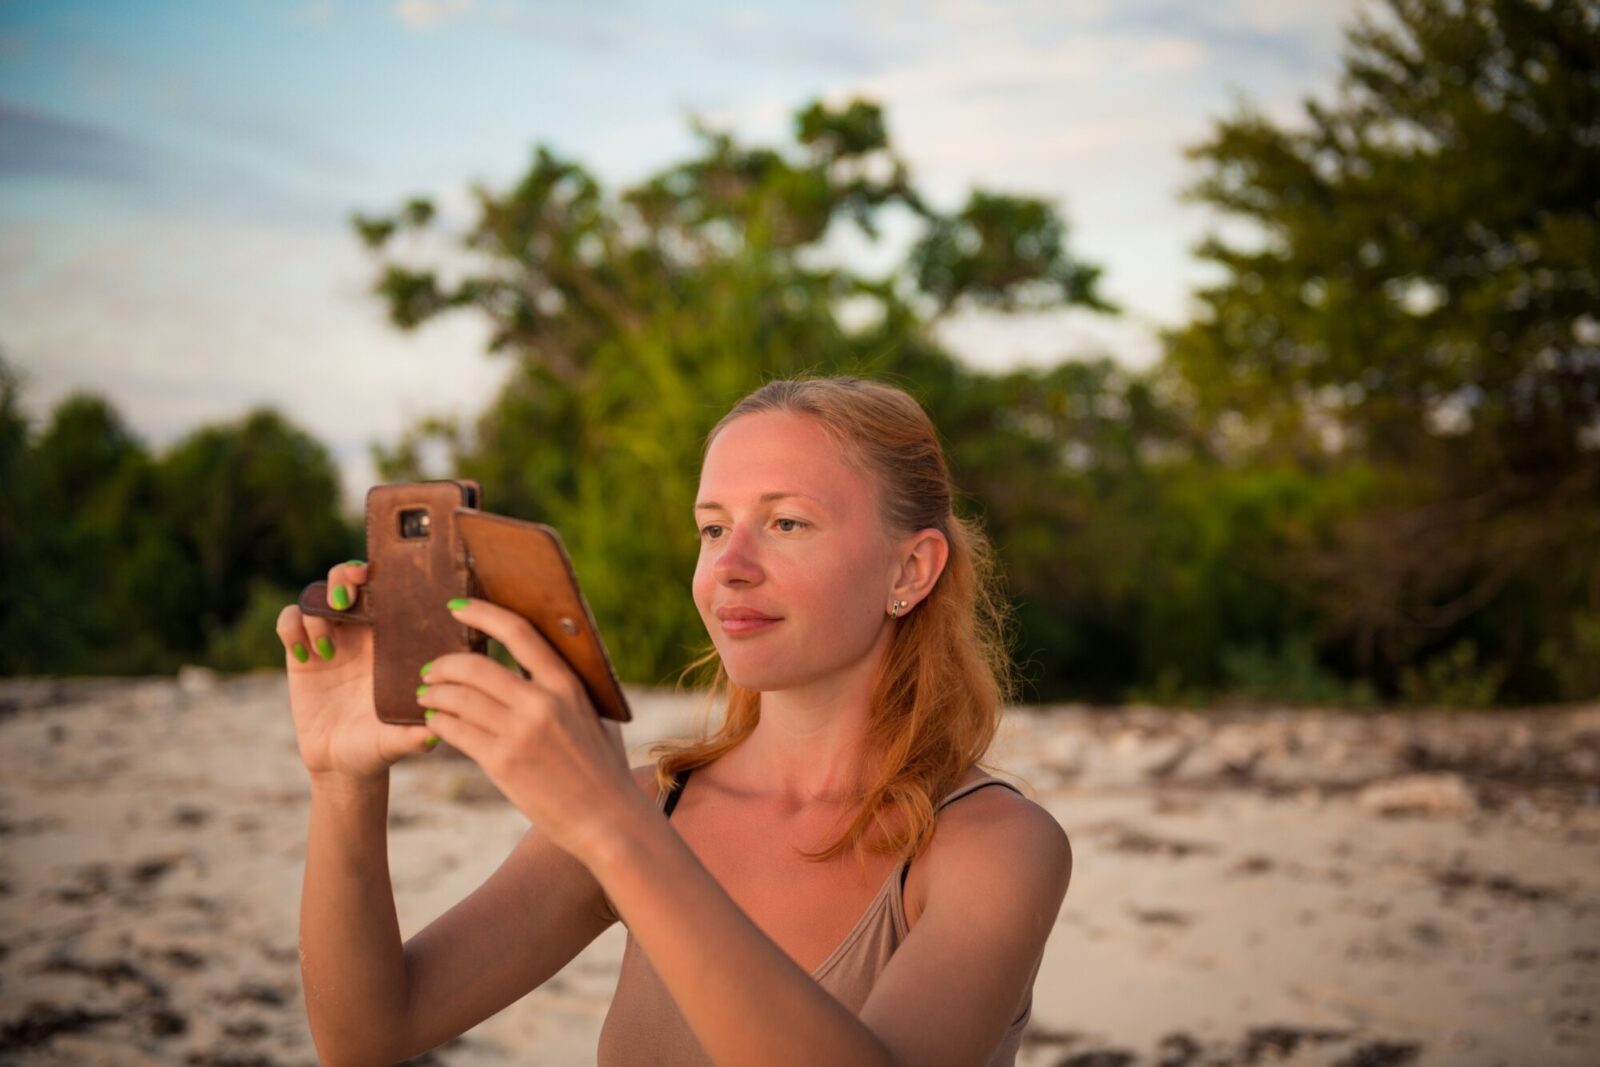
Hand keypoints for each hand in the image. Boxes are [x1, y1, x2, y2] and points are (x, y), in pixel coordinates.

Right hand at [277, 560, 436, 781]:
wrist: (342, 764)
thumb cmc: (379, 747)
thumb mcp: (398, 741)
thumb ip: (414, 737)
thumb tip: (433, 734)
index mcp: (390, 640)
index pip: (384, 592)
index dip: (377, 577)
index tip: (371, 578)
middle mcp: (359, 635)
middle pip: (347, 581)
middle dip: (343, 576)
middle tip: (344, 600)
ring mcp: (328, 641)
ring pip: (316, 598)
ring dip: (317, 610)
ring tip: (326, 648)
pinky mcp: (300, 655)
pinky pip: (289, 621)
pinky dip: (291, 628)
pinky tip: (305, 657)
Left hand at [417, 597, 646, 863]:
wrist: (608, 819)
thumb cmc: (603, 769)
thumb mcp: (595, 717)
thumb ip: (568, 690)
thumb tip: (538, 664)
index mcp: (567, 684)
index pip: (519, 632)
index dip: (483, 613)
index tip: (458, 607)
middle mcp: (542, 702)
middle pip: (476, 666)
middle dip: (444, 664)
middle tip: (430, 670)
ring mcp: (520, 733)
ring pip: (458, 698)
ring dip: (434, 695)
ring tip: (425, 697)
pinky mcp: (502, 763)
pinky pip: (455, 732)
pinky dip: (438, 723)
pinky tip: (434, 725)